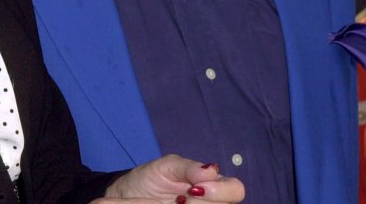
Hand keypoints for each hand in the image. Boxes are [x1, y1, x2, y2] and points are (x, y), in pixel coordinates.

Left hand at [97, 155, 244, 202]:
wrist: (130, 195)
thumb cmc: (152, 177)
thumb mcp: (168, 166)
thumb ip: (189, 168)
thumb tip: (213, 170)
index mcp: (213, 183)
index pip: (235, 189)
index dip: (220, 190)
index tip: (196, 188)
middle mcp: (212, 200)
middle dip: (204, 203)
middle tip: (182, 199)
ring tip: (175, 203)